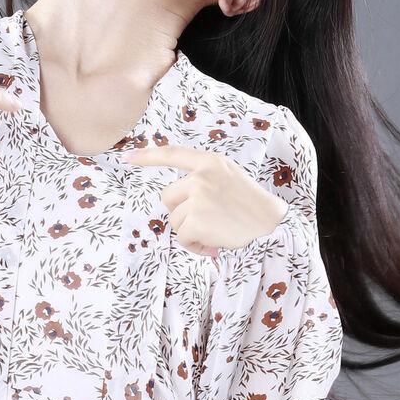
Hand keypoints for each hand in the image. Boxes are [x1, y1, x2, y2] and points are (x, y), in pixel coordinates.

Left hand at [124, 142, 288, 257]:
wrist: (271, 225)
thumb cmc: (251, 206)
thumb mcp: (230, 178)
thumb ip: (205, 180)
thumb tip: (178, 205)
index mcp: (210, 162)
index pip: (173, 154)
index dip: (148, 156)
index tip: (128, 157)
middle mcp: (201, 176)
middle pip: (168, 197)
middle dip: (180, 213)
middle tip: (206, 221)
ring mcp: (197, 197)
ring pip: (175, 220)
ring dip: (190, 232)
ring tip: (214, 233)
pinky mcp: (195, 219)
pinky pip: (182, 237)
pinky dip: (194, 245)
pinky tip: (213, 243)